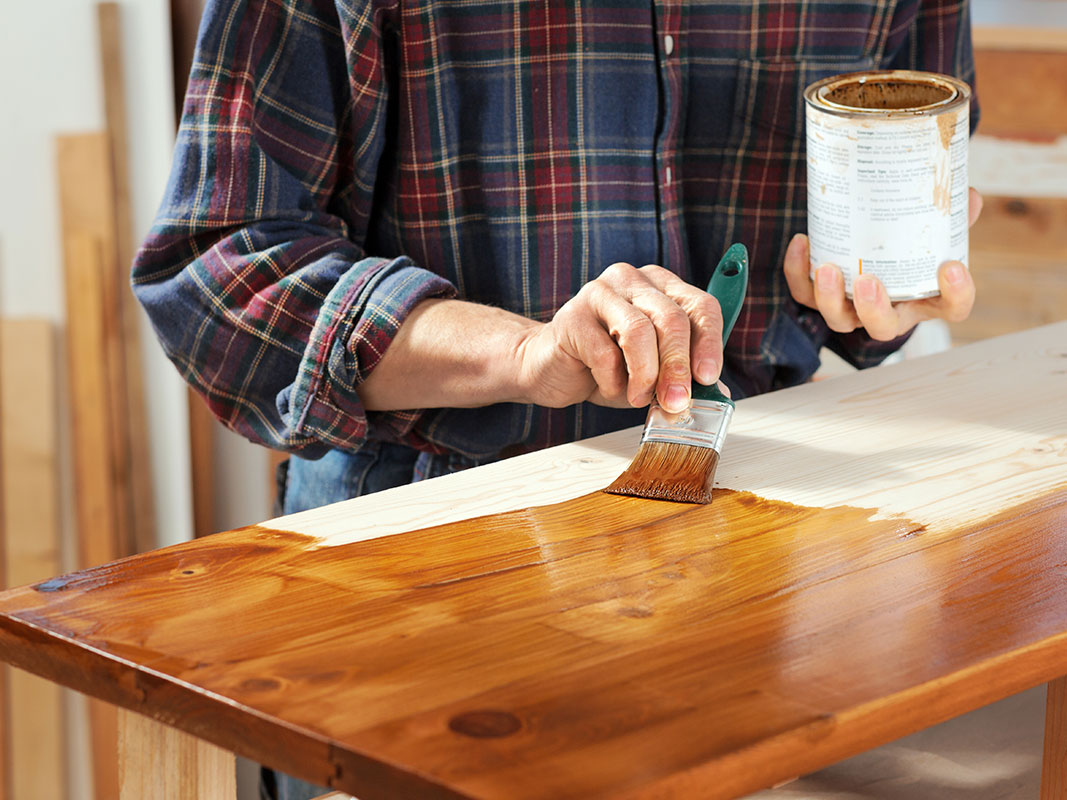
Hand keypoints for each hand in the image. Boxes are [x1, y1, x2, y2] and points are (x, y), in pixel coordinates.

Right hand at [515, 263, 723, 412]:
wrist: (552, 369)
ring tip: (640, 399)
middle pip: (671, 318)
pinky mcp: (572, 316)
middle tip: (677, 401)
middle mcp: (632, 280)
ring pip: (639, 331)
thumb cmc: (606, 367)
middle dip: (678, 366)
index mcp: (661, 286)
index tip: (708, 378)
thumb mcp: (655, 372)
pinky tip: (608, 388)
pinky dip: (612, 381)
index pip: (700, 306)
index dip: (709, 343)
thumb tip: (720, 394)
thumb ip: (685, 377)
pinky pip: (603, 352)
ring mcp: (600, 293)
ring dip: (645, 375)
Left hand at [784, 187, 983, 340]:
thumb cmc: (908, 242)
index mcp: (927, 298)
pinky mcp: (820, 297)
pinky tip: (802, 242)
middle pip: (883, 327)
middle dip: (873, 309)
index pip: (952, 308)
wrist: (872, 239)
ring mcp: (853, 309)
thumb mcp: (933, 226)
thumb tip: (968, 195)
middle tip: (867, 281)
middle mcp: (890, 311)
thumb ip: (949, 214)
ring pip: (838, 319)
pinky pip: (804, 294)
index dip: (957, 294)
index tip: (952, 267)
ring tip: (827, 267)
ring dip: (829, 297)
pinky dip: (798, 272)